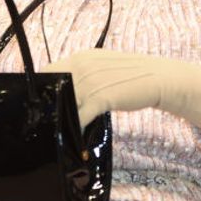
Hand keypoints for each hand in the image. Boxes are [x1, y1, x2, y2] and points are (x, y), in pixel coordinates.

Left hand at [39, 49, 200, 133]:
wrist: (162, 79)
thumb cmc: (132, 77)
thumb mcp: (103, 70)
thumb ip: (83, 77)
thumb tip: (63, 92)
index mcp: (81, 57)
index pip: (50, 71)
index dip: (41, 89)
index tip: (37, 105)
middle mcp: (83, 66)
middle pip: (53, 88)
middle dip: (47, 107)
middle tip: (41, 124)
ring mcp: (91, 81)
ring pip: (64, 102)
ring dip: (59, 120)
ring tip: (56, 134)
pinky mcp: (102, 96)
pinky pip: (80, 115)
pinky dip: (76, 129)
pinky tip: (76, 142)